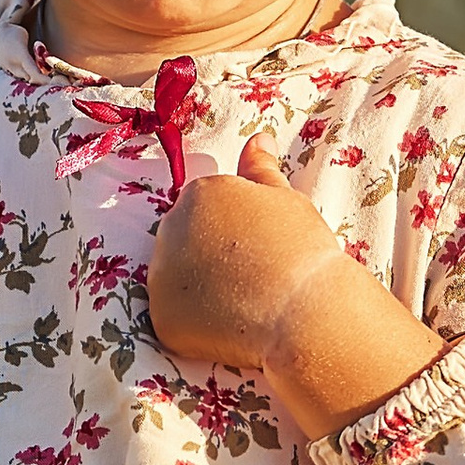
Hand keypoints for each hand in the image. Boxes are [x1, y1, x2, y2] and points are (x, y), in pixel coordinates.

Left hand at [146, 141, 440, 442]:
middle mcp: (169, 227)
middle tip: (249, 276)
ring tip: (240, 302)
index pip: (205, 208)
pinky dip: (196, 325)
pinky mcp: (161, 317)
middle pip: (184, 241)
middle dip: (209, 255)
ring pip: (175, 279)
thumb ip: (261, 169)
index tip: (257, 247)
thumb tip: (256, 138)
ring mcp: (160, 274)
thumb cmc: (302, 250)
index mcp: (199, 192)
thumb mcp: (286, 199)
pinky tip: (228, 326)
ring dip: (199, 289)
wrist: (303, 311)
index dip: (234, 231)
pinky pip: (174, 318)